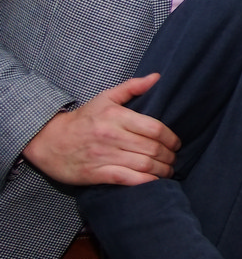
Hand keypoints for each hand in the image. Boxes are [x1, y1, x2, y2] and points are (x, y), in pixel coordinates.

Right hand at [22, 74, 178, 185]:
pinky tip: (154, 181)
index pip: (154, 128)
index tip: (176, 143)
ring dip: (162, 170)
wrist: (48, 141)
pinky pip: (127, 179)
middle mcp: (111, 136)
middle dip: (169, 156)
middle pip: (152, 148)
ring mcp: (104, 156)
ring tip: (168, 170)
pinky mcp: (96, 173)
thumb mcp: (105, 98)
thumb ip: (132, 87)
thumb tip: (156, 77)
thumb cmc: (82, 119)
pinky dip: (145, 182)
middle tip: (174, 158)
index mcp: (116, 117)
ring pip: (143, 165)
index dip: (171, 138)